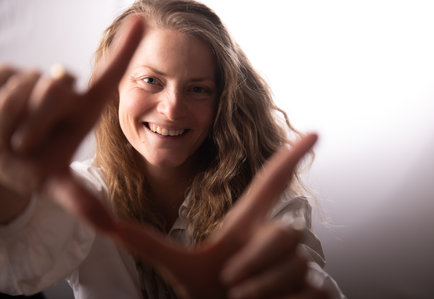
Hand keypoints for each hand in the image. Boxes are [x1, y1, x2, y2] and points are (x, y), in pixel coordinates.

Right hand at [0, 17, 145, 195]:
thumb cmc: (36, 166)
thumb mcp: (58, 186)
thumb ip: (81, 202)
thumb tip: (109, 227)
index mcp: (82, 111)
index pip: (109, 78)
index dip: (126, 50)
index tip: (147, 21)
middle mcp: (63, 90)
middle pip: (56, 86)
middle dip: (37, 121)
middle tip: (26, 142)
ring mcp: (34, 78)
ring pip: (28, 84)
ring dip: (14, 119)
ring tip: (13, 132)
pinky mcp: (5, 71)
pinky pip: (3, 79)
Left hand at [45, 133, 324, 297]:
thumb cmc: (207, 293)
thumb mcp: (178, 267)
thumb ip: (145, 242)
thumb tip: (107, 220)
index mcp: (247, 224)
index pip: (273, 183)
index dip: (292, 156)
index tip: (316, 131)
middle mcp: (276, 237)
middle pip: (281, 234)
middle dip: (251, 264)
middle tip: (230, 284)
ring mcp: (300, 262)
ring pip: (293, 264)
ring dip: (262, 290)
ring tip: (245, 297)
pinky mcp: (319, 288)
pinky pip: (310, 289)